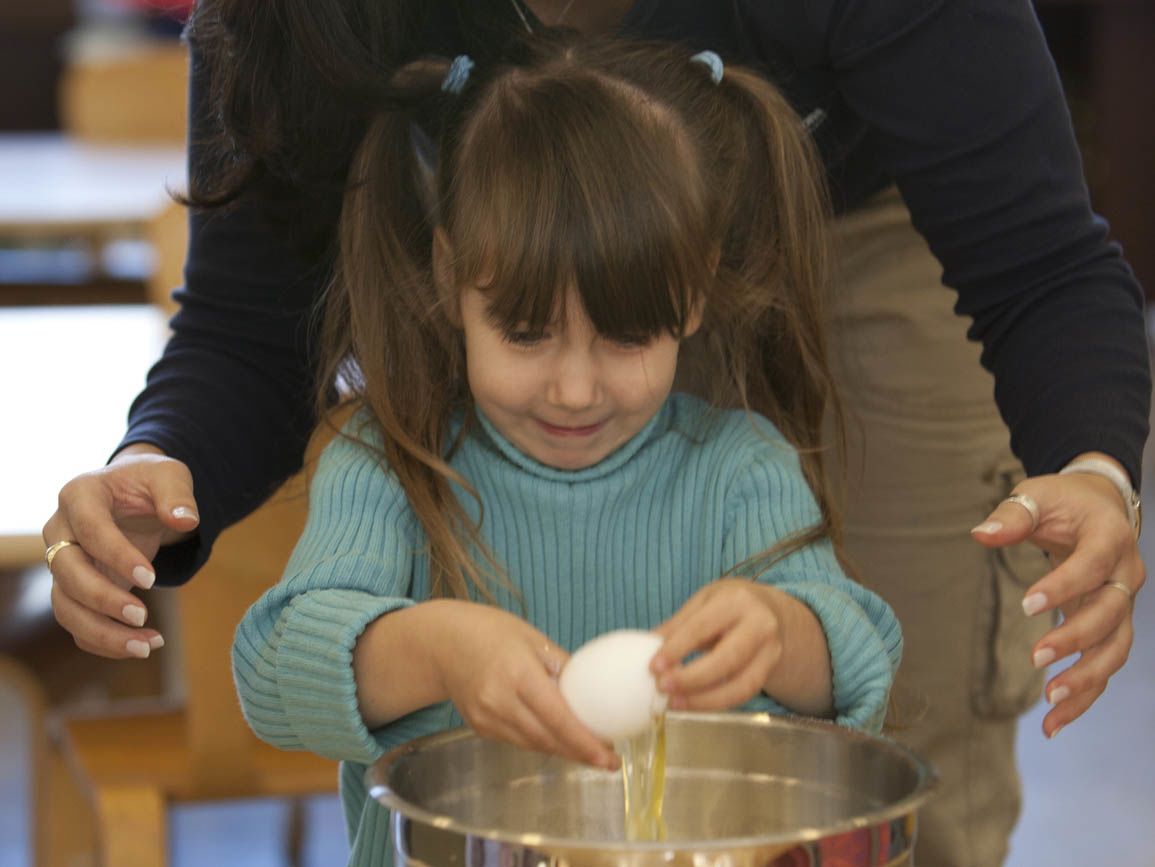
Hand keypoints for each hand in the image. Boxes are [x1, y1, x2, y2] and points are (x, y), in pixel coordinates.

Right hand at [42, 444, 199, 658]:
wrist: (133, 495)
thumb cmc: (149, 482)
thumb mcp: (169, 475)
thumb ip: (177, 494)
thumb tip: (185, 521)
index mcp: (79, 495)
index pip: (90, 531)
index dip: (117, 556)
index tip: (152, 579)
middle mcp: (60, 531)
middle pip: (66, 573)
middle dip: (102, 600)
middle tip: (142, 617)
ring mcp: (63, 563)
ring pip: (66, 606)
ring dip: (101, 632)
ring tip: (146, 647)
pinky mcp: (74, 588)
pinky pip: (77, 622)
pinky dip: (104, 641)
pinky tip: (141, 646)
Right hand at [430, 602, 618, 768]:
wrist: (444, 642)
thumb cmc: (492, 632)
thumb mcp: (534, 639)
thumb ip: (564, 667)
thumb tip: (596, 691)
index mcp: (518, 674)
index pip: (557, 717)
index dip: (585, 742)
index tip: (609, 756)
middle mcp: (499, 700)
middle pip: (546, 738)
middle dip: (580, 753)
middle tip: (608, 761)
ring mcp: (486, 717)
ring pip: (533, 745)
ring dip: (563, 751)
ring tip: (590, 752)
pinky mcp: (479, 727)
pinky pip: (518, 741)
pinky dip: (541, 743)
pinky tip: (559, 740)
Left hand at [650, 578, 831, 716]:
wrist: (772, 612)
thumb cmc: (730, 605)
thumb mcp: (703, 602)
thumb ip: (677, 626)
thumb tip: (644, 648)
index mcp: (736, 600)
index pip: (702, 627)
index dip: (677, 649)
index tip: (654, 667)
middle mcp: (759, 624)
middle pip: (726, 659)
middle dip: (691, 678)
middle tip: (663, 687)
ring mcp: (770, 650)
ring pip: (740, 684)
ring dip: (704, 699)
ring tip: (675, 703)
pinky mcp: (770, 671)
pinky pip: (744, 694)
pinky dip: (716, 703)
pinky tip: (693, 705)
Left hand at [971, 454, 1144, 736]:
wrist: (1099, 507)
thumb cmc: (1062, 502)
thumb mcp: (1036, 496)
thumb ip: (1012, 516)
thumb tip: (982, 534)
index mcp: (1110, 537)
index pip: (1092, 566)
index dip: (1064, 586)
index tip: (1027, 604)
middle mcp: (1126, 575)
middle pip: (1111, 614)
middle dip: (1076, 638)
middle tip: (1036, 656)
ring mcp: (1123, 605)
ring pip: (1116, 649)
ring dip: (1087, 679)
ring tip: (1050, 702)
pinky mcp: (1112, 627)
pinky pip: (1104, 666)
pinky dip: (1084, 697)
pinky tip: (1054, 723)